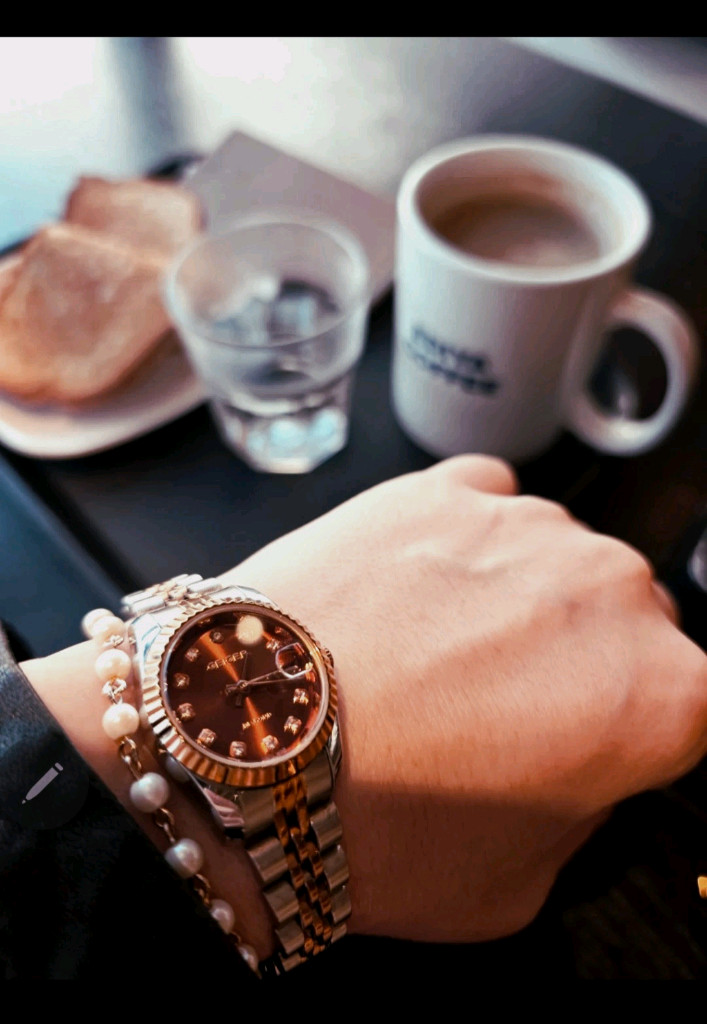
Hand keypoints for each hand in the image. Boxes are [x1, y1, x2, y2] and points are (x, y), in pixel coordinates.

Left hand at [221, 455, 706, 943]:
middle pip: (636, 624)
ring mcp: (526, 526)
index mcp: (662, 698)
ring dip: (523, 601)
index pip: (696, 704)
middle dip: (588, 664)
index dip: (644, 731)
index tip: (600, 741)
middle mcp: (612, 592)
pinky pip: (490, 508)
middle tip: (504, 711)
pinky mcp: (442, 489)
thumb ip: (582, 807)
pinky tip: (417, 593)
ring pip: (561, 562)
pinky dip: (470, 545)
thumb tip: (580, 761)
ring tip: (436, 654)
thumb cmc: (372, 826)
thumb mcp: (518, 883)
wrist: (235, 745)